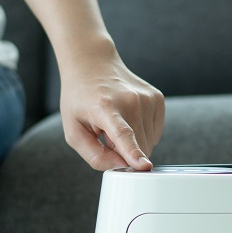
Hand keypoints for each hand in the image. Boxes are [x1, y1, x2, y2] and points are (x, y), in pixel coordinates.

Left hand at [59, 51, 163, 170]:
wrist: (92, 65)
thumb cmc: (80, 99)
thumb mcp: (74, 130)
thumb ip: (94, 154)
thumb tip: (121, 167)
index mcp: (105, 107)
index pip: (123, 133)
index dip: (133, 152)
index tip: (145, 166)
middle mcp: (130, 100)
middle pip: (138, 147)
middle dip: (123, 152)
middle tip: (106, 134)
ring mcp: (146, 98)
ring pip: (149, 143)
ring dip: (133, 142)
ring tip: (116, 122)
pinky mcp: (157, 98)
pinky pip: (155, 133)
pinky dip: (142, 133)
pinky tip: (129, 119)